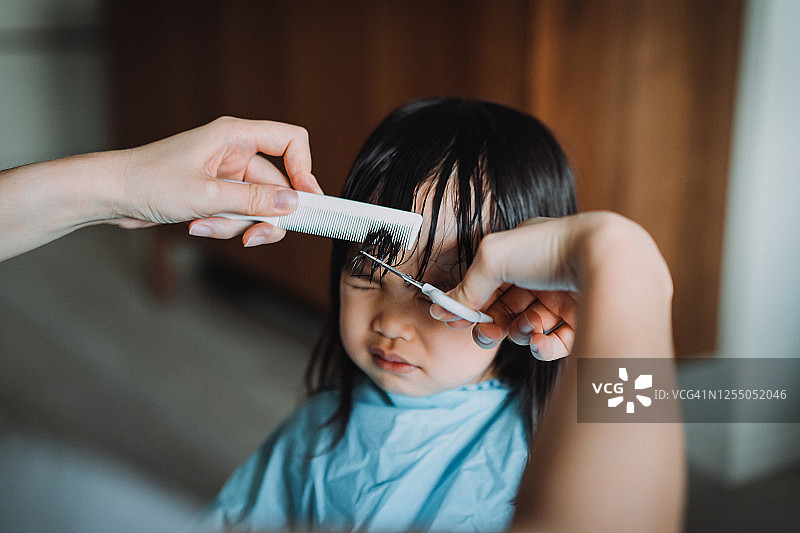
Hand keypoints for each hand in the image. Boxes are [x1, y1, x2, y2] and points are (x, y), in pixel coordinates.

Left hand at [116, 116, 322, 245]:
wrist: (110, 194)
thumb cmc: (148, 181)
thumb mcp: (207, 194)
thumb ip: (254, 200)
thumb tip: (292, 204)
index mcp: (234, 136)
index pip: (289, 140)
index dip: (304, 168)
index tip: (306, 199)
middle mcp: (234, 152)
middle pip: (276, 186)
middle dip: (262, 214)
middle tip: (254, 235)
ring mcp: (226, 175)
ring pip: (256, 206)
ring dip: (236, 224)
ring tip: (204, 225)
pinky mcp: (216, 194)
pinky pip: (237, 214)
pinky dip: (223, 226)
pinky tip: (197, 226)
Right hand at [430, 217, 580, 360]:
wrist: (606, 259)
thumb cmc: (550, 248)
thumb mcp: (493, 258)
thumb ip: (468, 285)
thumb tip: (447, 309)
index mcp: (523, 253)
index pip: (489, 283)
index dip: (471, 302)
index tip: (454, 319)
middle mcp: (544, 275)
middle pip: (506, 309)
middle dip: (492, 325)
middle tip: (486, 335)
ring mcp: (564, 297)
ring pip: (528, 327)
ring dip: (520, 334)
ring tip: (526, 330)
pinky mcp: (584, 320)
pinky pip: (556, 342)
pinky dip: (544, 347)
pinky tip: (541, 342)